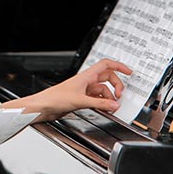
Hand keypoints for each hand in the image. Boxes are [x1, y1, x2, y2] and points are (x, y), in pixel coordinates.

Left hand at [13, 58, 132, 122]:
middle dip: (116, 86)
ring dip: (109, 97)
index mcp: (86, 76)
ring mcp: (83, 90)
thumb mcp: (81, 101)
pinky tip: (103, 108)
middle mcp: (86, 82)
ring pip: (102, 90)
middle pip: (107, 79)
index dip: (119, 66)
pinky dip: (102, 103)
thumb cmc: (55, 98)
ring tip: (112, 106)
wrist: (43, 107)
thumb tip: (114, 104)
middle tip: (120, 96)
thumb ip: (100, 103)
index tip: (129, 72)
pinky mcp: (80, 99)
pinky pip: (96, 99)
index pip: (106, 65)